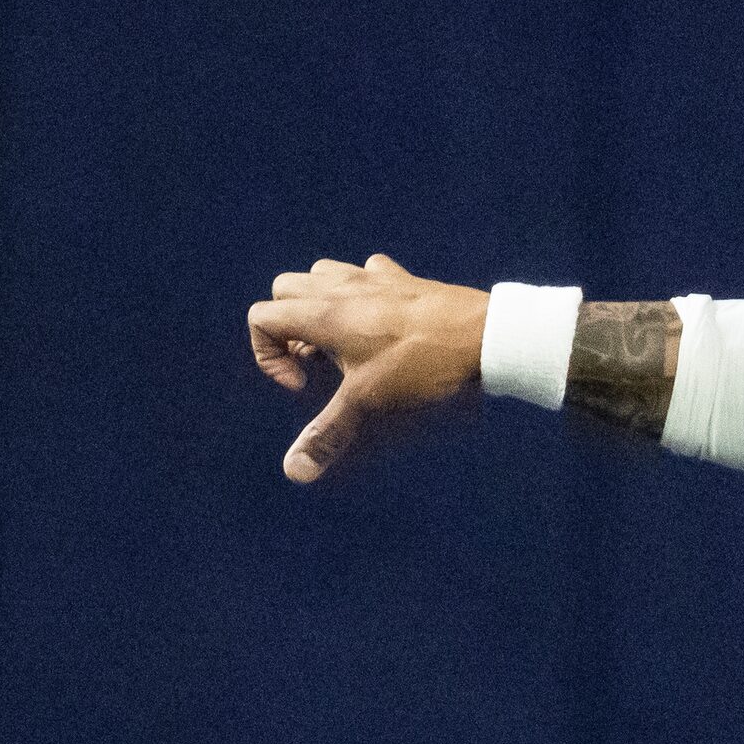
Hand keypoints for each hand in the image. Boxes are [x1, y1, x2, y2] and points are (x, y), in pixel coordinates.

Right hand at [247, 254, 488, 481]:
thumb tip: (295, 471)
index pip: (260, 318)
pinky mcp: (403, 278)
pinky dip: (362, 290)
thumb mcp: (370, 401)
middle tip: (317, 359)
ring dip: (319, 303)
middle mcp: (341, 287)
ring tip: (342, 341)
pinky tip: (379, 319)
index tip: (302, 382)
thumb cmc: (423, 363)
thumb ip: (328, 433)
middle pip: (285, 291)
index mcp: (322, 313)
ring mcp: (373, 277)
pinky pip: (368, 271)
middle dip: (287, 325)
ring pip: (322, 274)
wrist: (484, 334)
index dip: (268, 355)